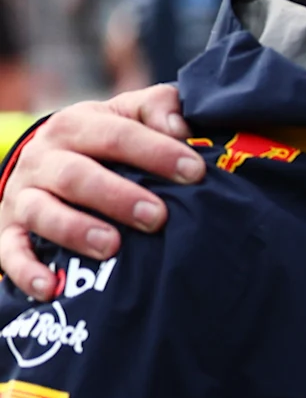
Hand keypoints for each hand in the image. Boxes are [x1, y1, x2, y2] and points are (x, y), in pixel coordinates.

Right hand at [1, 87, 198, 297]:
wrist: (46, 162)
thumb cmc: (103, 141)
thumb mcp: (127, 115)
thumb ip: (158, 108)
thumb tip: (180, 127)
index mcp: (75, 126)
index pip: (116, 134)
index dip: (156, 152)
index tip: (195, 172)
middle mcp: (42, 159)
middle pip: (75, 175)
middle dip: (117, 196)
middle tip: (157, 216)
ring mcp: (22, 197)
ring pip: (41, 212)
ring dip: (76, 230)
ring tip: (112, 247)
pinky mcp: (8, 232)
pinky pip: (10, 253)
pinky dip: (28, 272)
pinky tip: (53, 289)